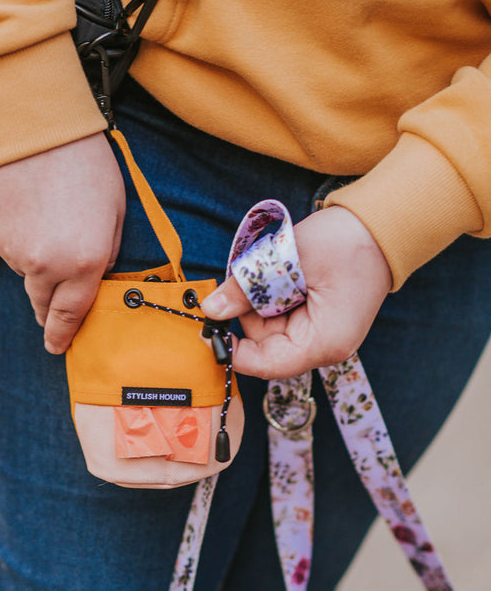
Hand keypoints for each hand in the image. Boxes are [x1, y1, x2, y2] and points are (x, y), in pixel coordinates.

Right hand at [0, 132, 125, 353]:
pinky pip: (6, 249)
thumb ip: (103, 258)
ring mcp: (12, 250)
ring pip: (25, 273)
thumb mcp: (115, 215)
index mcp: (84, 263)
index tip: (58, 348)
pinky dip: (18, 240)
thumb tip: (89, 284)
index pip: (70, 315)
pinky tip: (29, 211)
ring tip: (49, 222)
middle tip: (56, 294)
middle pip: (42, 304)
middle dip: (50, 305)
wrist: (39, 125)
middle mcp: (45, 265)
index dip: (62, 336)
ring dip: (36, 263)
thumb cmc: (88, 166)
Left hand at [200, 206, 392, 378]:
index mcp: (323, 343)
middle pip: (262, 344)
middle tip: (250, 277)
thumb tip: (210, 310)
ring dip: (258, 300)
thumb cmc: (346, 242)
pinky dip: (269, 296)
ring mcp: (318, 334)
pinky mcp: (313, 320)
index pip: (265, 364)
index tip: (208, 327)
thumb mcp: (288, 258)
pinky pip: (277, 315)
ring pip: (266, 328)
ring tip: (274, 268)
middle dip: (247, 313)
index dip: (233, 349)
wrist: (381, 227)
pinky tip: (280, 274)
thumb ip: (246, 287)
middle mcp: (321, 346)